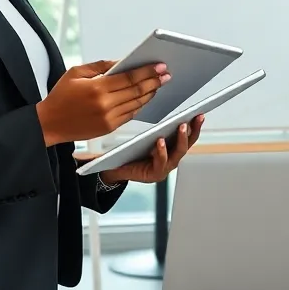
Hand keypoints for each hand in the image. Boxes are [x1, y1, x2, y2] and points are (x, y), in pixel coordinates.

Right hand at [36, 59, 169, 145]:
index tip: (160, 66)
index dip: (148, 71)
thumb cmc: (61, 96)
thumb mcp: (76, 73)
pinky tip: (145, 97)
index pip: (130, 77)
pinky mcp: (109, 128)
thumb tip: (123, 62)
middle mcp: (105, 104)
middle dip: (155, 81)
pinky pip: (130, 115)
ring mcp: (108, 118)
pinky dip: (140, 105)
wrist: (49, 124)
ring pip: (137, 104)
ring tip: (159, 84)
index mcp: (97, 88)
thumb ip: (101, 66)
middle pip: (137, 91)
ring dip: (151, 93)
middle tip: (166, 74)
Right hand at [77, 115, 203, 184]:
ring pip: (185, 146)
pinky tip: (195, 115)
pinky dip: (192, 128)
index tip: (159, 142)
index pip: (160, 164)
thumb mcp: (110, 163)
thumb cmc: (113, 163)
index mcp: (151, 173)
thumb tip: (92, 165)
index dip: (161, 154)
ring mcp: (171, 160)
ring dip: (192, 131)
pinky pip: (187, 140)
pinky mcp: (175, 150)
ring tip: (196, 116)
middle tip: (182, 124)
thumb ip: (107, 162)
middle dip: (182, 139)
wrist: (117, 170)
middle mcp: (163, 168)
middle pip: (178, 154)